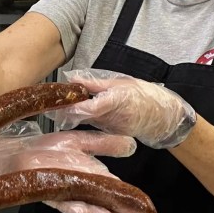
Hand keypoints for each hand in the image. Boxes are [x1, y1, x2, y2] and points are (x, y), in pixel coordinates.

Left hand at [0, 121, 140, 212]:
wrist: (17, 149)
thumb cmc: (47, 148)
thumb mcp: (80, 141)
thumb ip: (104, 144)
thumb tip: (131, 145)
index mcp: (90, 178)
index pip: (114, 193)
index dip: (128, 205)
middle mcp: (79, 189)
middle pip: (102, 207)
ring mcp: (63, 193)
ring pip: (83, 208)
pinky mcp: (46, 192)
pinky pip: (60, 203)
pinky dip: (72, 207)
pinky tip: (83, 210)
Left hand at [49, 70, 196, 149]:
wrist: (164, 117)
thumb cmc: (145, 95)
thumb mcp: (121, 82)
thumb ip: (95, 84)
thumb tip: (73, 79)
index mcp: (117, 101)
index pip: (90, 107)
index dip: (72, 107)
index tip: (57, 101)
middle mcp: (113, 118)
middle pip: (83, 116)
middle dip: (65, 110)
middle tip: (49, 101)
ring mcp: (112, 128)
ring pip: (86, 122)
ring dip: (72, 115)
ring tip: (58, 104)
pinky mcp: (111, 134)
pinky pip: (93, 125)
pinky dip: (83, 119)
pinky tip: (74, 113)